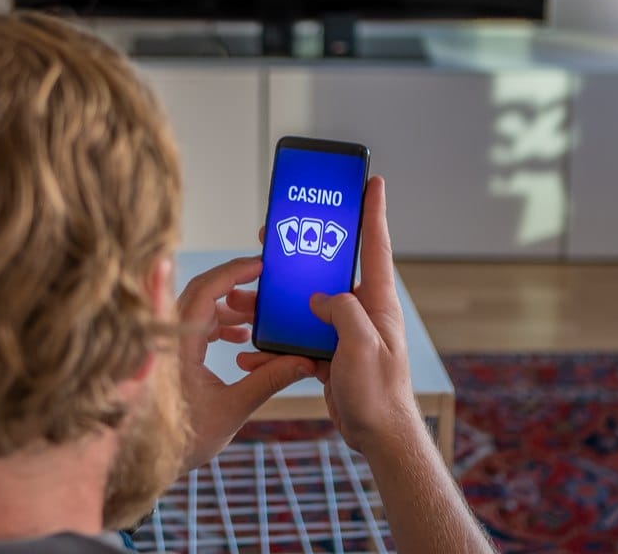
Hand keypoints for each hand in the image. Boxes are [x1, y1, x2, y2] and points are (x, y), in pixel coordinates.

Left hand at [175, 256, 315, 471]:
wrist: (148, 460)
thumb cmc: (185, 439)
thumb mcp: (233, 410)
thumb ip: (268, 380)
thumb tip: (305, 361)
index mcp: (178, 347)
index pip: (204, 293)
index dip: (232, 272)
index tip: (259, 264)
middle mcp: (169, 339)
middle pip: (200, 293)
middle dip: (233, 282)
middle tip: (264, 278)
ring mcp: (168, 345)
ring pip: (198, 308)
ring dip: (228, 306)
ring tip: (258, 316)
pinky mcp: (171, 354)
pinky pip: (195, 326)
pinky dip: (218, 324)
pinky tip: (240, 336)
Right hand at [238, 176, 419, 454]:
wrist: (378, 436)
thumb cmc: (380, 393)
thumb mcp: (362, 345)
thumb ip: (341, 312)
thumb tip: (318, 298)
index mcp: (376, 301)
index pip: (375, 245)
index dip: (372, 210)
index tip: (370, 181)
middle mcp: (361, 310)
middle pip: (324, 270)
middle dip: (294, 256)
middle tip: (268, 240)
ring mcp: (343, 331)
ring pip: (300, 306)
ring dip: (269, 307)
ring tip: (237, 303)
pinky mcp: (328, 353)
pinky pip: (294, 340)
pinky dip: (271, 346)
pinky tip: (249, 355)